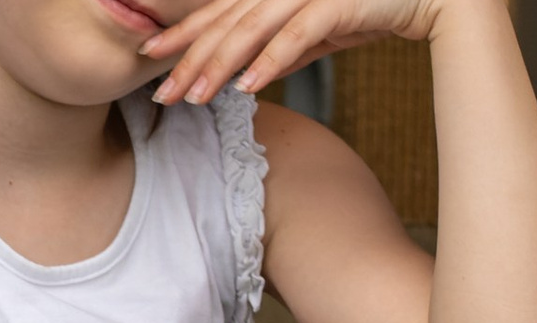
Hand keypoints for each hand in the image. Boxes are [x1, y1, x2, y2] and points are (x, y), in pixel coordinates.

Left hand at [145, 0, 483, 105]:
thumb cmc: (384, 7)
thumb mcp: (327, 30)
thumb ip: (290, 45)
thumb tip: (254, 74)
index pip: (225, 11)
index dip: (187, 35)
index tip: (152, 60)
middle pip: (231, 20)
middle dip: (191, 57)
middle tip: (160, 92)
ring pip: (256, 27)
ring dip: (221, 65)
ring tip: (193, 98)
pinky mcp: (344, 0)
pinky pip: (300, 33)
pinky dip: (272, 60)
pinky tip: (247, 87)